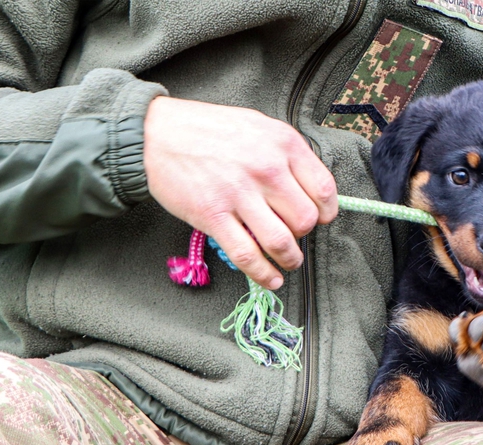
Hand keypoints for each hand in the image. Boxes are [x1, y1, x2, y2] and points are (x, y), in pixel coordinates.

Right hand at [143, 97, 337, 288]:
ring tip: (288, 261)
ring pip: (281, 242)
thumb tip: (310, 190)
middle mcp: (265, 168)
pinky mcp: (213, 216)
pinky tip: (271, 280)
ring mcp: (238, 194)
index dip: (326, 212)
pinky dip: (264, 275)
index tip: (320, 219)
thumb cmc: (209, 130)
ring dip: (290, 259)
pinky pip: (247, 256)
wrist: (156, 134)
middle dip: (304, 235)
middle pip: (306, 220)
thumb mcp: (258, 126)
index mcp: (282, 143)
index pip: (324, 190)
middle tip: (294, 234)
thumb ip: (287, 154)